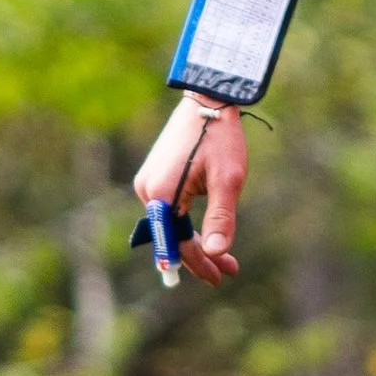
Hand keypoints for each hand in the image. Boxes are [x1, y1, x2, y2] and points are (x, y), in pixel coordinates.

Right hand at [133, 96, 246, 285]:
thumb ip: (222, 217)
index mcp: (162, 194)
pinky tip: (204, 230)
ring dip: (194, 239)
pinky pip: (168, 209)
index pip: (179, 243)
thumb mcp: (227, 180)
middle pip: (172, 235)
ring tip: (222, 255)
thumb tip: (217, 253)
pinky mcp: (153, 174)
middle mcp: (147, 191)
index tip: (222, 277)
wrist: (207, 98)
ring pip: (170, 224)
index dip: (201, 264)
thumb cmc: (220, 137)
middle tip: (229, 270)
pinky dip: (186, 222)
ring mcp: (147, 182)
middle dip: (201, 255)